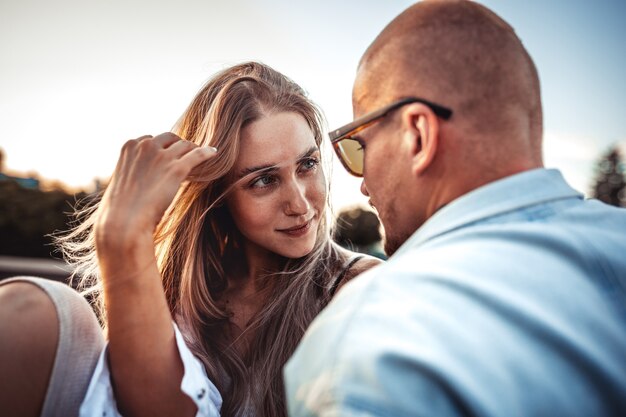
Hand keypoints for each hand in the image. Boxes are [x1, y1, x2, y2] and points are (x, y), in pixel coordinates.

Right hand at [95, 133, 216, 248]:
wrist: (125, 222)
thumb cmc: (121, 208)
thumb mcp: (123, 181)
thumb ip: (133, 170)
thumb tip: (143, 175)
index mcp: (130, 146)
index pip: (151, 139)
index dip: (162, 148)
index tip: (168, 155)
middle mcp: (145, 146)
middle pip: (170, 138)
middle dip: (178, 146)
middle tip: (186, 156)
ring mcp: (162, 156)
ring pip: (185, 145)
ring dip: (193, 150)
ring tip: (200, 157)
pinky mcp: (177, 169)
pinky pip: (198, 154)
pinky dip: (207, 152)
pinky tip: (214, 153)